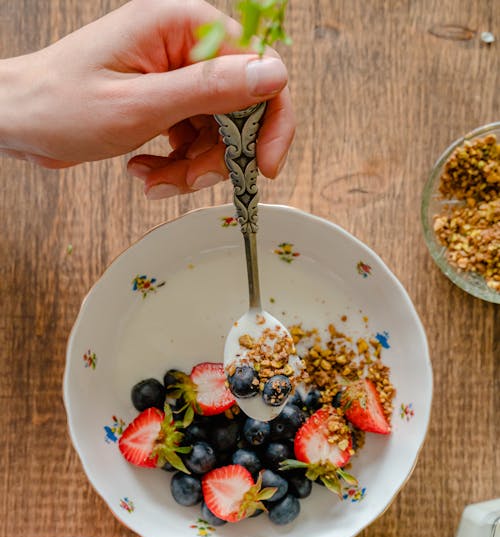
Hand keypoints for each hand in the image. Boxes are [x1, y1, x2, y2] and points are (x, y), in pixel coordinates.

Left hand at [0, 0, 294, 196]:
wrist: (19, 121)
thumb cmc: (60, 105)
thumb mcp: (141, 104)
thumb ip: (210, 89)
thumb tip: (273, 75)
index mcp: (180, 25)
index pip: (257, 66)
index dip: (269, 119)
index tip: (263, 166)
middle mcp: (182, 44)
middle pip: (239, 106)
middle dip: (219, 154)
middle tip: (189, 179)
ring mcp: (173, 73)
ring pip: (216, 130)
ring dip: (192, 166)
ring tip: (154, 179)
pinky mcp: (164, 98)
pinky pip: (193, 137)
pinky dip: (176, 164)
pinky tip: (145, 170)